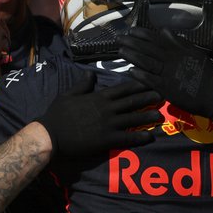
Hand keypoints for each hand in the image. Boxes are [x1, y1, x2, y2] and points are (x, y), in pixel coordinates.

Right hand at [37, 71, 160, 156]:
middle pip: (132, 102)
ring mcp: (108, 124)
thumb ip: (82, 85)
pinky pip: (127, 138)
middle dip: (148, 98)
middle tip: (162, 96)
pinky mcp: (107, 139)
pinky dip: (139, 138)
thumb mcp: (69, 94)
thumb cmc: (57, 115)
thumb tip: (91, 74)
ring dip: (148, 117)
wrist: (51, 135)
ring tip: (160, 116)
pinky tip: (150, 137)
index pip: (123, 89)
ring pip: (133, 118)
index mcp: (99, 97)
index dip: (138, 86)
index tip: (149, 82)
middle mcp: (107, 109)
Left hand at [119, 27, 212, 120]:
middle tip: (119, 38)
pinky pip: (150, 80)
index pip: (156, 39)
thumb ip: (178, 42)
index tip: (131, 30)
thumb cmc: (206, 74)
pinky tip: (130, 70)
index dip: (142, 34)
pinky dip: (140, 75)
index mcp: (178, 50)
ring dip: (132, 56)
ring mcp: (168, 74)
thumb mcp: (195, 52)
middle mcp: (171, 60)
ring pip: (147, 62)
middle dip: (132, 42)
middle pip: (148, 49)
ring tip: (120, 51)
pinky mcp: (166, 88)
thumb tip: (164, 30)